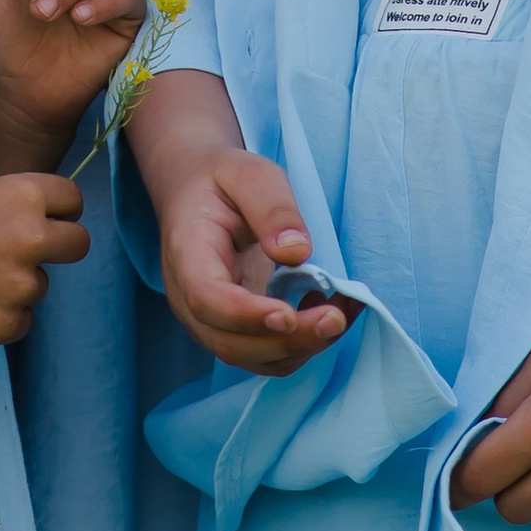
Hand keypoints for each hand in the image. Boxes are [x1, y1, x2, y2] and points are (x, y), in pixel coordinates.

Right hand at [0, 171, 90, 343]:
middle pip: (78, 244)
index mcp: (23, 195)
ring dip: (18, 285)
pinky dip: (2, 316)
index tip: (51, 219)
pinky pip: (21, 320)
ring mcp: (21, 285)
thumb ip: (11, 203)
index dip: (61, 210)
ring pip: (41, 286)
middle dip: (60, 247)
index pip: (72, 199)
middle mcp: (32, 237)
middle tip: (29, 254)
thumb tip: (39, 216)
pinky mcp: (6, 324)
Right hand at [155, 136, 354, 378]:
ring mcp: (211, 321)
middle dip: (288, 340)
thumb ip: (272, 207)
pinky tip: (329, 311)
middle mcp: (190, 299)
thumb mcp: (247, 173)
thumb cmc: (222, 181)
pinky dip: (303, 343)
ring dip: (302, 346)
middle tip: (336, 317)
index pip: (206, 299)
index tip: (289, 314)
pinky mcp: (235, 329)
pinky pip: (267, 353)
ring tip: (342, 311)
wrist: (197, 195)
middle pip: (230, 342)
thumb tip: (297, 253)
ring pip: (252, 357)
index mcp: (187, 254)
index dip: (247, 315)